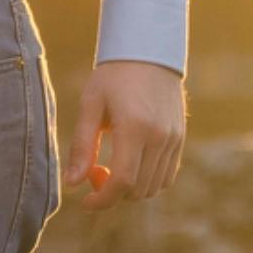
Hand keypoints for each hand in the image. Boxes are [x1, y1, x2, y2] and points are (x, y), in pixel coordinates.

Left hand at [67, 60, 186, 211]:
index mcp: (135, 127)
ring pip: (153, 187)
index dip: (102, 200)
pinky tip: (131, 162)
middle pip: (137, 190)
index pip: (122, 181)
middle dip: (113, 193)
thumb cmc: (113, 76)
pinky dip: (147, 180)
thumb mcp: (90, 105)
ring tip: (113, 165)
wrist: (149, 51)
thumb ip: (81, 146)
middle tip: (95, 171)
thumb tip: (72, 184)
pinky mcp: (180, 139)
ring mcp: (174, 139)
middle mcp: (159, 136)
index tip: (85, 202)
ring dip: (130, 189)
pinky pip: (166, 176)